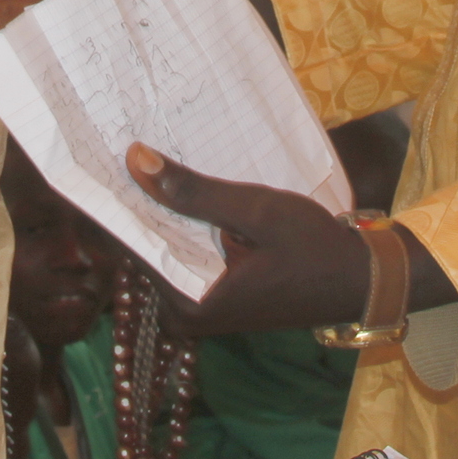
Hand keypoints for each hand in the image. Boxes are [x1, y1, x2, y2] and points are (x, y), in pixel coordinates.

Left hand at [121, 144, 453, 336]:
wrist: (359, 279)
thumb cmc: (314, 248)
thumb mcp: (256, 211)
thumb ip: (195, 191)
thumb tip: (135, 160)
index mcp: (190, 303)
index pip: (132, 244)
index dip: (116, 199)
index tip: (98, 157)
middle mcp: (185, 314)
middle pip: (145, 246)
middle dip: (137, 199)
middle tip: (121, 144)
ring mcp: (198, 308)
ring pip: (164, 247)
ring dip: (160, 208)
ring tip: (144, 153)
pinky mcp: (212, 296)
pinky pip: (184, 253)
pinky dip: (182, 222)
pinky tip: (179, 184)